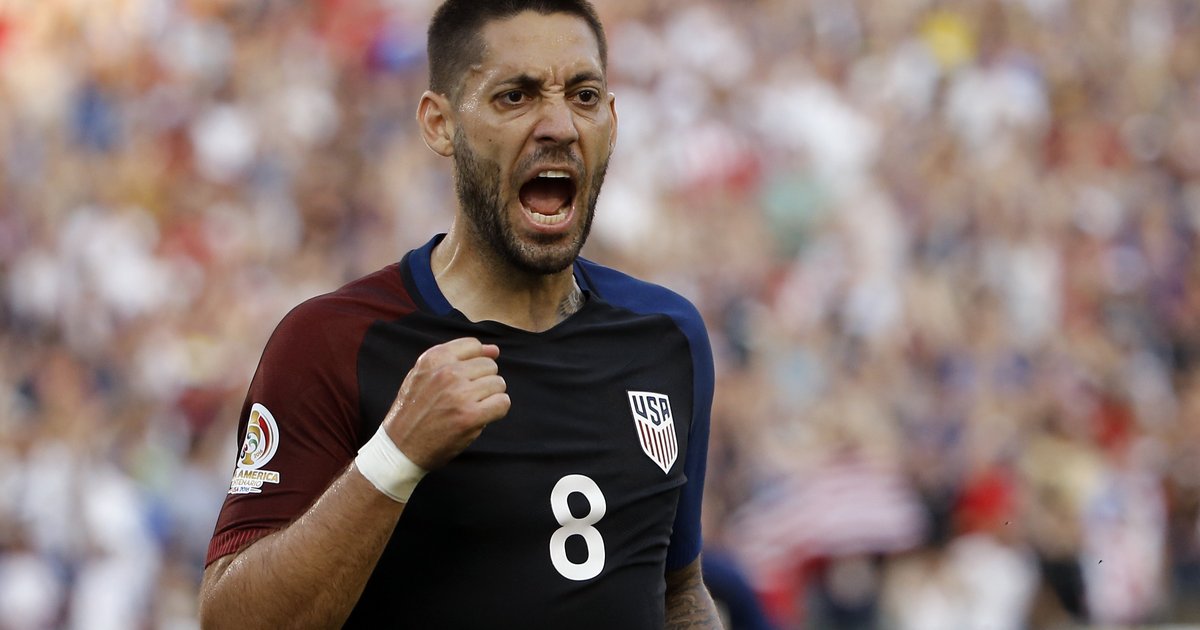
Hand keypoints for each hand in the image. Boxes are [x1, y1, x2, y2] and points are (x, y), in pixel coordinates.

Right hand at [380, 337, 509, 469]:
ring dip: (490, 397)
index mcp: (434, 358)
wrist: (400, 447)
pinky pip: (503, 403)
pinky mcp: (470, 416)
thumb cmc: (414, 410)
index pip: (473, 345)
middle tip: (465, 398)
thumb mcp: (424, 375)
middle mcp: (447, 372)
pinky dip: (497, 411)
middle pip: (489, 365)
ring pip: (498, 383)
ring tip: (471, 407)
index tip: (465, 378)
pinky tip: (481, 417)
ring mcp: (460, 394)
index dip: (474, 362)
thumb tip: (494, 349)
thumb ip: (458, 359)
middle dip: (483, 381)